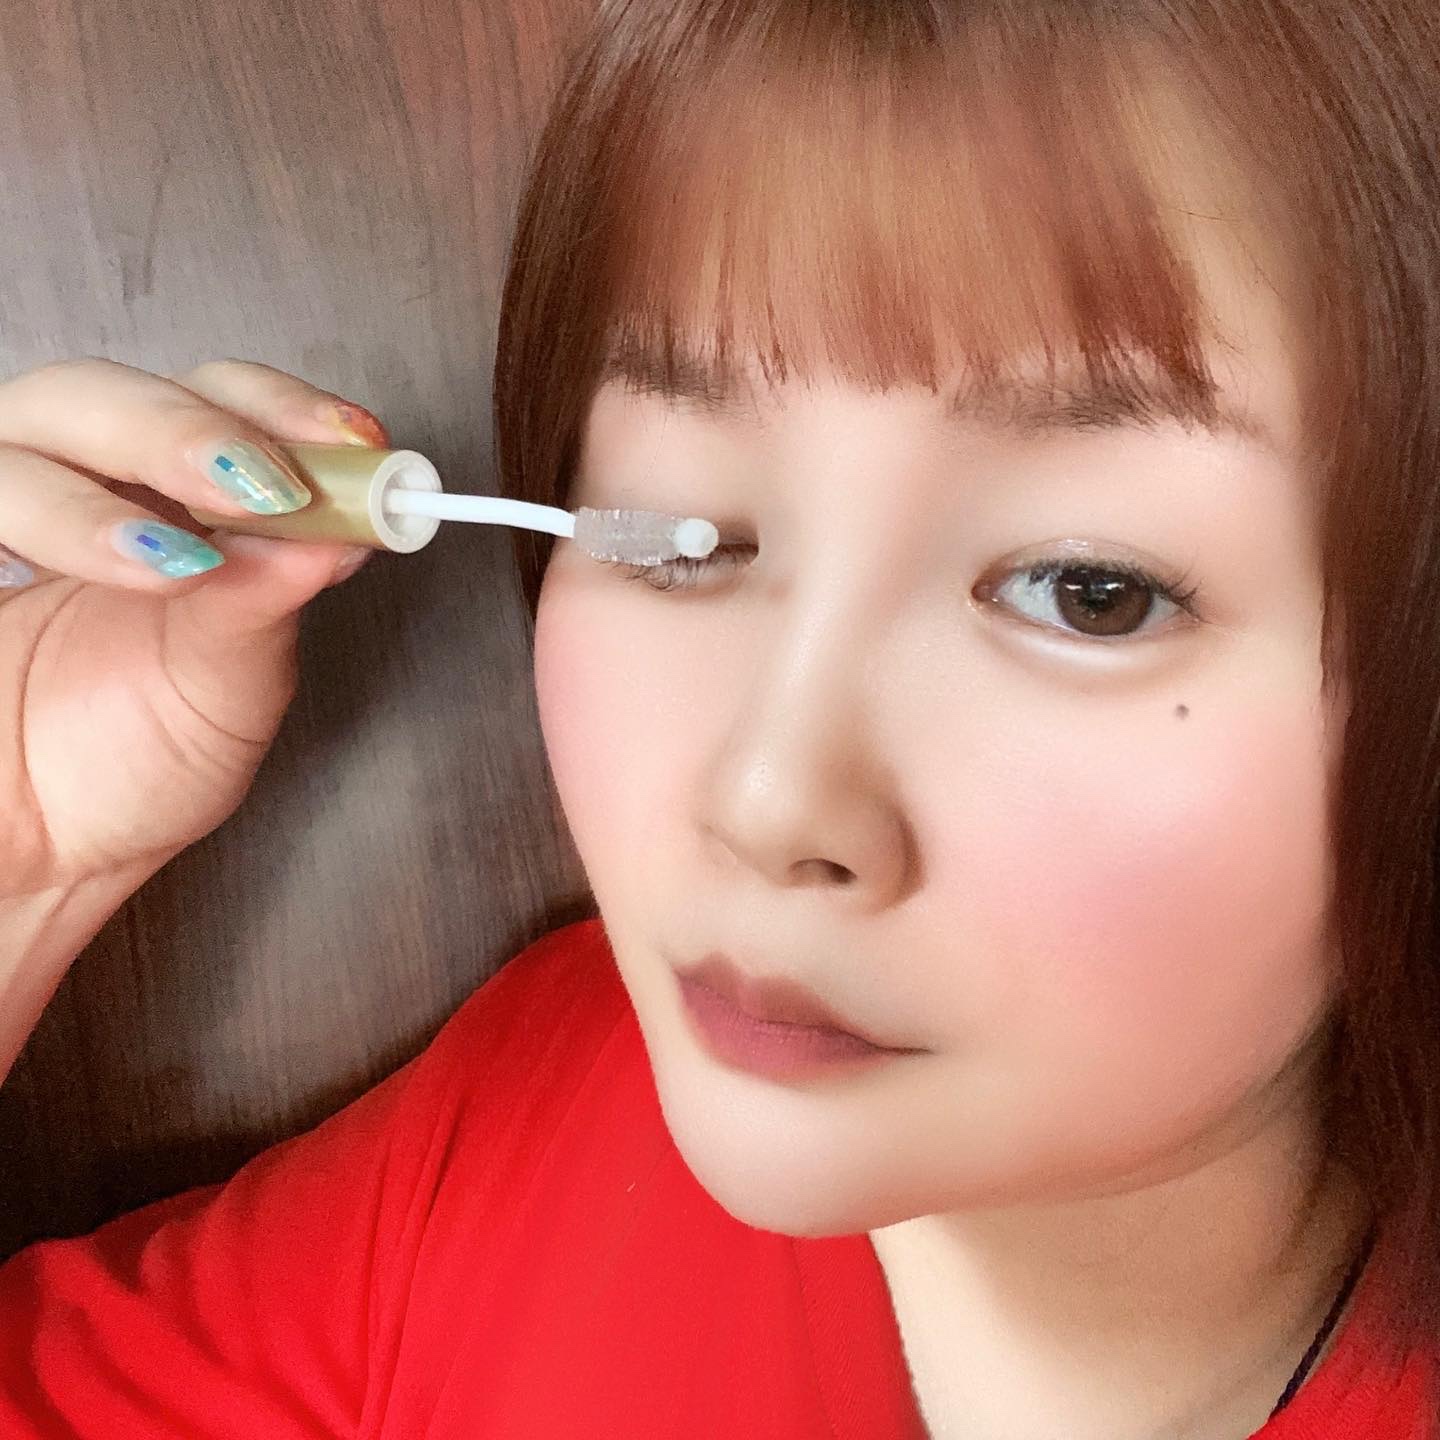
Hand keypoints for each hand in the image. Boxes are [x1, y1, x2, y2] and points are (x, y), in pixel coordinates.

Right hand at [0, 357, 385, 898]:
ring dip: (128, 467)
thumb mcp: (232, 681)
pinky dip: (53, 509)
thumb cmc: (139, 764)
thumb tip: (345, 525)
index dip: (279, 405)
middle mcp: (84, 487)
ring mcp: (7, 510)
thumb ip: (271, 597)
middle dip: (198, 427)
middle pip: (115, 389)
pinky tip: (126, 561)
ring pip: (36, 417)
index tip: (351, 442)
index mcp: (169, 502)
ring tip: (190, 560)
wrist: (44, 850)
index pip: (214, 397)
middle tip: (269, 486)